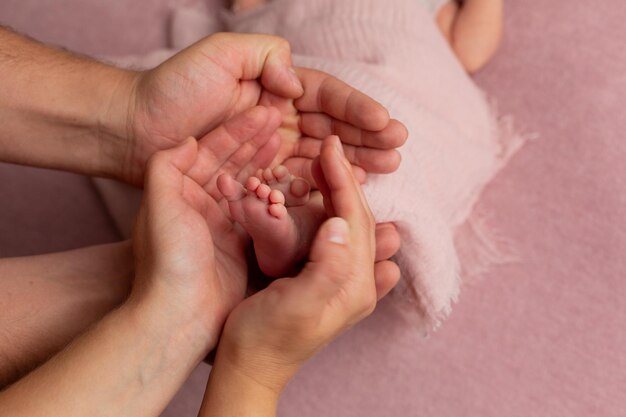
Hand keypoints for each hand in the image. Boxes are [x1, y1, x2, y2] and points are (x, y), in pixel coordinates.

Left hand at [121, 33, 406, 184]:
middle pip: (332, 125)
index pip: (325, 96)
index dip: (356, 109)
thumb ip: (265, 57)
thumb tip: (295, 84)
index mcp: (275, 85)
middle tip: (398, 148)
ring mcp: (271, 147)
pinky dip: (325, 183)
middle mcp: (279, 116)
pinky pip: (298, 179)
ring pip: (322, 153)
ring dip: (355, 160)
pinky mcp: (260, 176)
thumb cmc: (174, 89)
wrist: (137, 132)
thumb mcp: (219, 54)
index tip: (384, 123)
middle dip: (367, 136)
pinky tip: (350, 186)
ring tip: (387, 166)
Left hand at [130, 107, 282, 352]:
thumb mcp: (160, 205)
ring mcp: (219, 224)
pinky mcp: (238, 244)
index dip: (238, 129)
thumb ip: (166, 166)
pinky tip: (288, 180)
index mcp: (179, 188)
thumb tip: (189, 139)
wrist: (179, 314)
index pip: (212, 149)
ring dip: (266, 163)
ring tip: (290, 143)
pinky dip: (272, 194)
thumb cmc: (169, 260)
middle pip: (232, 163)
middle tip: (284, 121)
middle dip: (256, 141)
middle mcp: (198, 202)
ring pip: (247, 184)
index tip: (264, 111)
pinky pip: (258, 211)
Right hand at [212, 136, 400, 392]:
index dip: (343, 181)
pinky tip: (328, 200)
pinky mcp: (330, 281)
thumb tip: (340, 224)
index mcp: (355, 286)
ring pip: (352, 226)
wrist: (250, 368)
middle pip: (359, 220)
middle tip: (330, 148)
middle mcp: (359, 284)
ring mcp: (346, 284)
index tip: (329, 147)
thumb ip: (326, 267)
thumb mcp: (295, 306)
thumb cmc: (263, 339)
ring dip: (342, 193)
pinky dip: (334, 211)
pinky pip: (341, 237)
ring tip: (328, 167)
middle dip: (346, 181)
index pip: (355, 221)